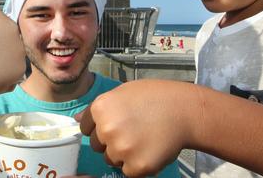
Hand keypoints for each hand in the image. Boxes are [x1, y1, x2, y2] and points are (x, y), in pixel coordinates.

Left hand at [76, 79, 192, 176]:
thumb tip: (78, 120)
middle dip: (112, 140)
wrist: (185, 111)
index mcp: (101, 108)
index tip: (119, 122)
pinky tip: (150, 149)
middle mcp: (106, 129)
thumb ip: (100, 107)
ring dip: (124, 154)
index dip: (102, 126)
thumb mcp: (124, 92)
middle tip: (134, 130)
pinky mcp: (136, 167)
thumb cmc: (156, 97)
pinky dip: (138, 165)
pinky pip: (128, 171)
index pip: (86, 128)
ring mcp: (121, 149)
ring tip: (143, 138)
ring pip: (111, 159)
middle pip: (98, 145)